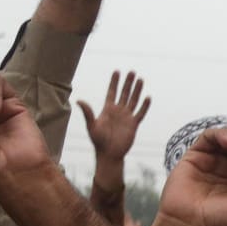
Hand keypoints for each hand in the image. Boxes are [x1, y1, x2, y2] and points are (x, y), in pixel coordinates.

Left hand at [77, 69, 151, 184]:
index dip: (114, 82)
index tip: (117, 71)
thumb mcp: (91, 126)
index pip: (111, 92)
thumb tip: (79, 100)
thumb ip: (87, 113)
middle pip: (124, 93)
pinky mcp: (134, 125)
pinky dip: (144, 106)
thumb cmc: (98, 141)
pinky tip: (147, 97)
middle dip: (128, 82)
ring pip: (133, 100)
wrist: (109, 154)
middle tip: (131, 72)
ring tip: (140, 79)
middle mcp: (118, 111)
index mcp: (107, 109)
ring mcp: (126, 117)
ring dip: (137, 90)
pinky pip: (140, 113)